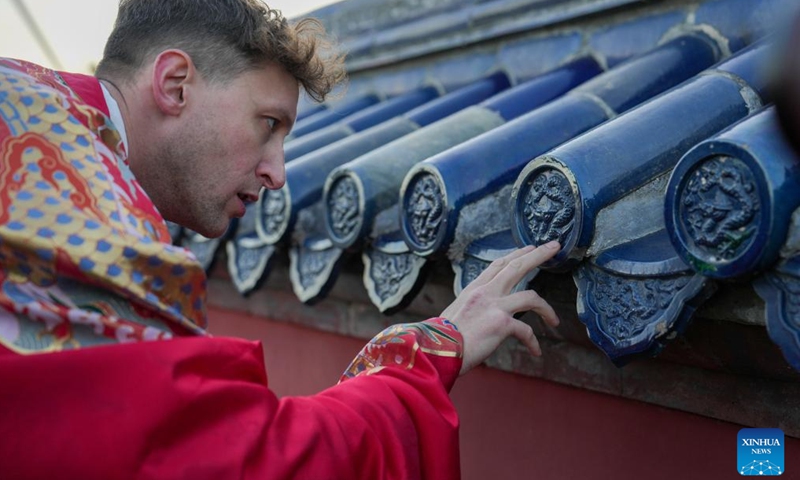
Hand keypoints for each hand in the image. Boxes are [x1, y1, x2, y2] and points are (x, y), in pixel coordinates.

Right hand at [440, 241, 560, 374]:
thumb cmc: (443, 339)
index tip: (530, 248)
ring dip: (547, 309)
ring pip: (531, 296)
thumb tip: (482, 315)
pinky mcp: (501, 324)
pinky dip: (533, 342)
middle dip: (538, 255)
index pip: (498, 265)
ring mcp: (494, 306)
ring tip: (555, 320)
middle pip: (517, 267)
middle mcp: (485, 293)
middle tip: (554, 247)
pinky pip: (526, 331)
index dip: (516, 254)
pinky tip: (535, 351)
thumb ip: (473, 309)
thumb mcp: (456, 314)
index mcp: (473, 289)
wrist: (437, 351)